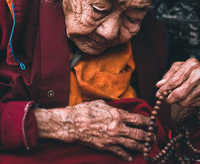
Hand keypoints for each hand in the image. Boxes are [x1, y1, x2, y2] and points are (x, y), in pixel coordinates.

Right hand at [35, 99, 150, 160]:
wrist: (72, 123)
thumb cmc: (84, 111)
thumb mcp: (101, 103)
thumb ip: (112, 107)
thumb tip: (119, 109)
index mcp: (117, 114)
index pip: (138, 119)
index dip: (147, 122)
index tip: (152, 123)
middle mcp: (117, 127)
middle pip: (139, 134)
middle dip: (148, 136)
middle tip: (153, 136)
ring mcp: (112, 138)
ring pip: (132, 145)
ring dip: (142, 146)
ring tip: (147, 147)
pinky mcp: (105, 146)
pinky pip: (119, 152)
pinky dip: (126, 155)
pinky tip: (131, 157)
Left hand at [156, 58, 199, 106]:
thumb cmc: (189, 68)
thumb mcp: (178, 67)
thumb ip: (168, 75)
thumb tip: (159, 85)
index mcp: (191, 65)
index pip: (174, 81)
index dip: (165, 89)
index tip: (158, 94)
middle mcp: (198, 75)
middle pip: (180, 94)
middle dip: (169, 99)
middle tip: (165, 99)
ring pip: (185, 102)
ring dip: (177, 101)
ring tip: (176, 96)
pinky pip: (191, 104)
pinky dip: (186, 102)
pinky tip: (185, 96)